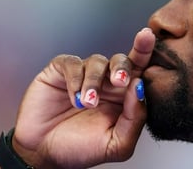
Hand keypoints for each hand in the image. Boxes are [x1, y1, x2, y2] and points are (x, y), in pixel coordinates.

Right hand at [11, 28, 154, 168]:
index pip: (140, 70)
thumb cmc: (81, 149)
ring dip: (94, 82)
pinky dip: (76, 79)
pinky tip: (75, 98)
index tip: (148, 37)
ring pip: (98, 61)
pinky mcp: (61, 71)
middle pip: (122, 60)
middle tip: (119, 82)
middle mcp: (107, 83)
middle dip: (123, 67)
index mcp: (124, 96)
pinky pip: (73, 63)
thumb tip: (140, 87)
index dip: (145, 51)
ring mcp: (84, 75)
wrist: (43, 155)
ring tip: (88, 104)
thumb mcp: (117, 144)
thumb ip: (135, 118)